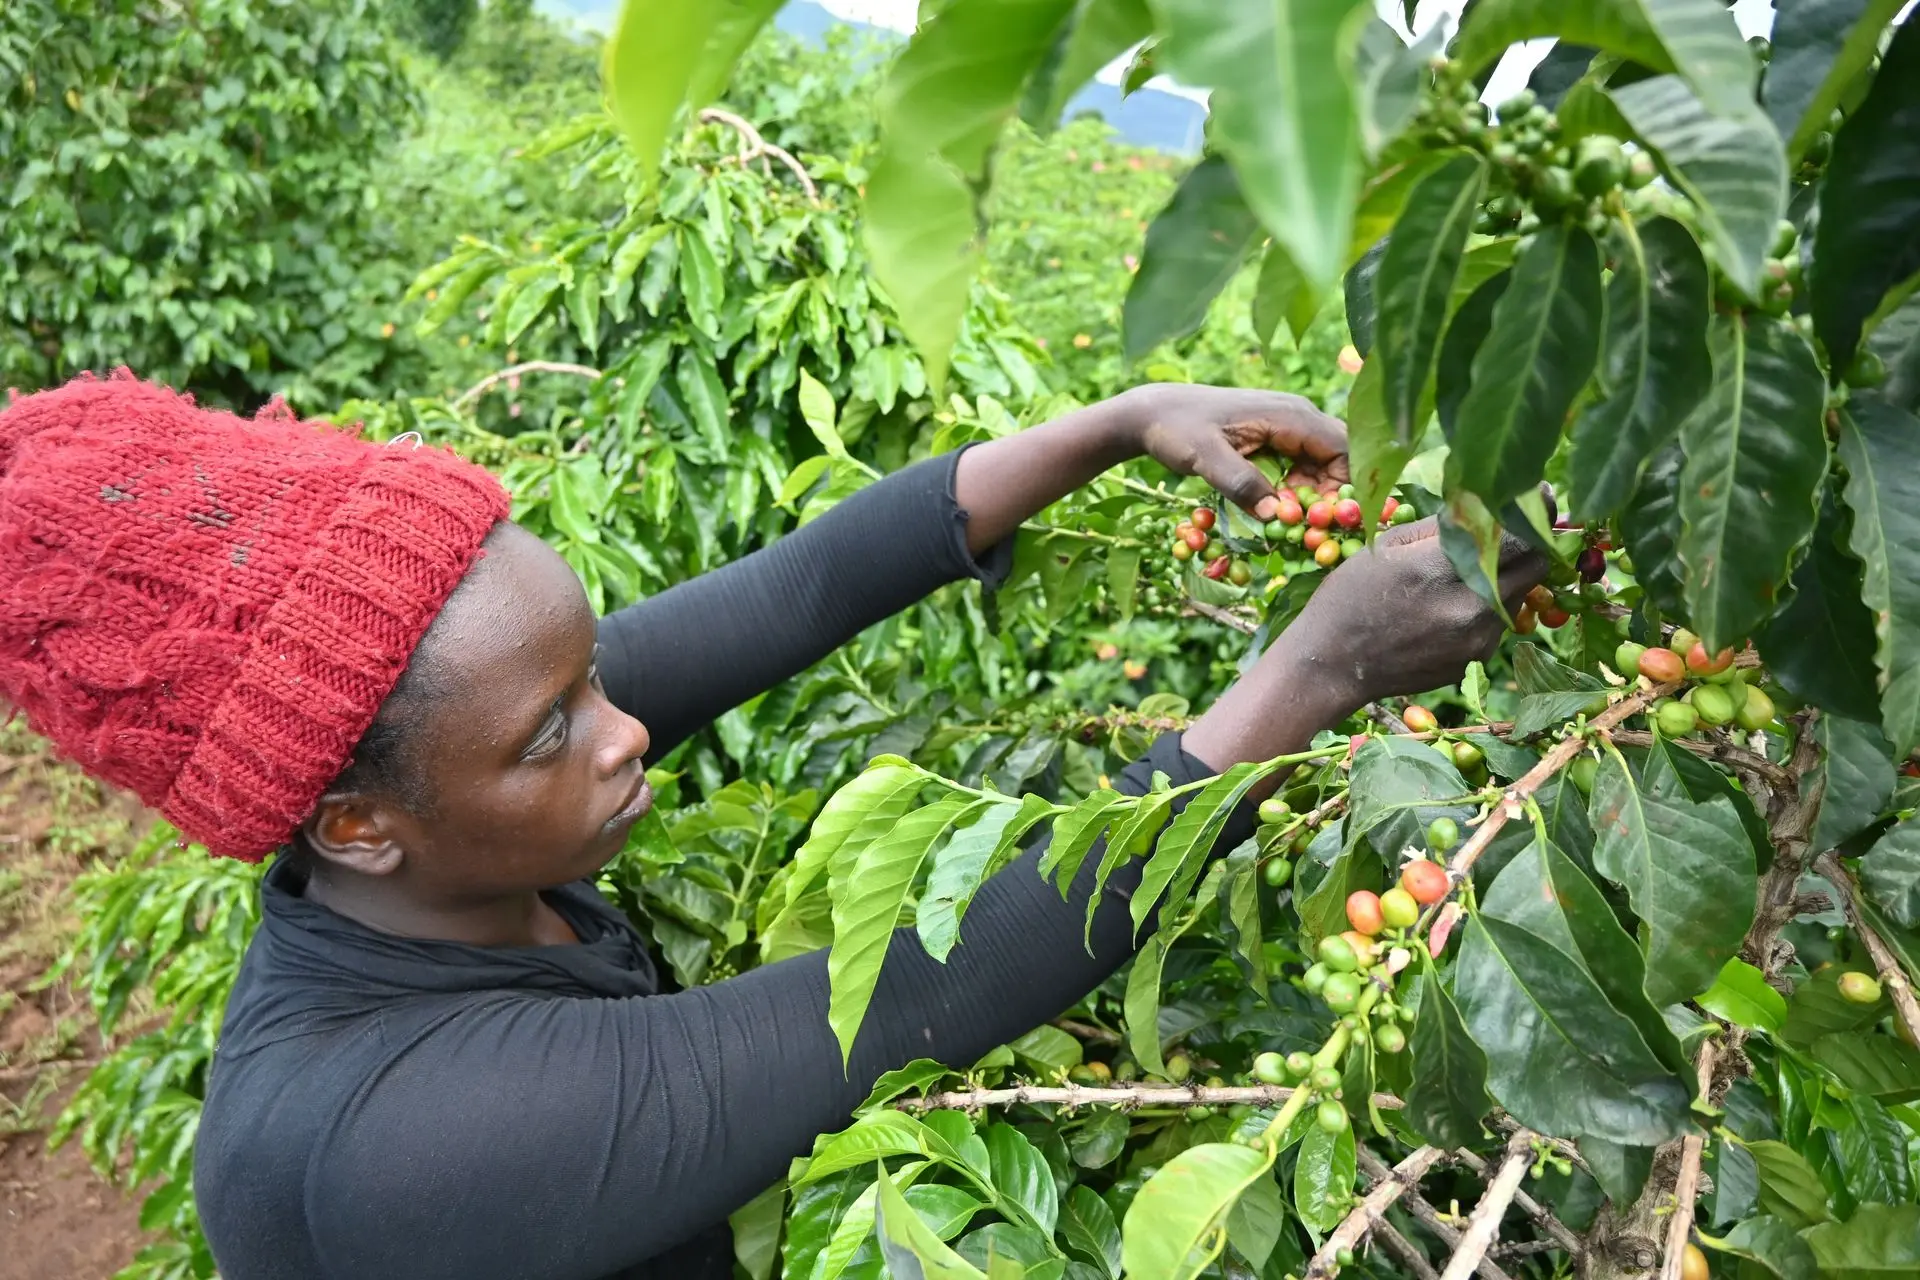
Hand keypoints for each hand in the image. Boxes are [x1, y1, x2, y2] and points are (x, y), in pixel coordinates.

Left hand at [1121, 385, 1348, 521]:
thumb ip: (1239, 482)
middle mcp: (1297, 417)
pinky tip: (1279, 510)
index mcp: (1290, 415)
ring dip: (1316, 496)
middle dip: (1335, 495)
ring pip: (1323, 466)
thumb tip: (1275, 516)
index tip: (1331, 520)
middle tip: (1314, 528)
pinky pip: (1303, 468)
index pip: (1344, 449)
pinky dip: (1299, 492)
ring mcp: (1288, 427)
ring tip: (1293, 524)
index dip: (1347, 486)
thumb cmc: (1177, 428)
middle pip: (1340, 458)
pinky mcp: (1276, 440)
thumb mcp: (1204, 457)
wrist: (1154, 413)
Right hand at [1285, 515, 1548, 705]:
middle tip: (1511, 531)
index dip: (1537, 514)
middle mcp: (1470, 608)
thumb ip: (1444, 525)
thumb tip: (1489, 500)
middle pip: (1534, 566)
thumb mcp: (1387, 546)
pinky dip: (1485, 608)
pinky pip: (1496, 624)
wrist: (1331, 666)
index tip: (1541, 496)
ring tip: (1465, 573)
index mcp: (1444, 569)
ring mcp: (1476, 640)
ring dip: (1505, 577)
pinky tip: (1449, 607)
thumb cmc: (1349, 596)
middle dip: (1527, 545)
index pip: (1520, 538)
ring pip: (1518, 595)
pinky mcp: (1474, 661)